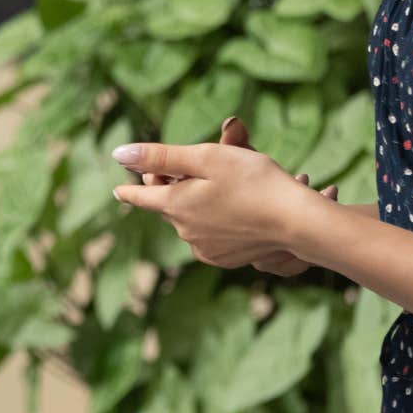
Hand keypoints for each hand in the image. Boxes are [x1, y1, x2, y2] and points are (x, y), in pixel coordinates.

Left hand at [137, 117, 334, 275]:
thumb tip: (119, 153)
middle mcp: (184, 231)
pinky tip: (234, 211)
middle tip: (192, 168)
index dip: (130, 189)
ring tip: (223, 187)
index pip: (142, 196)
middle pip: (169, 205)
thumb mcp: (205, 157)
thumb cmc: (253, 180)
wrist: (294, 221)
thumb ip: (160, 156)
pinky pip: (207, 237)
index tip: (118, 189)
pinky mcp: (224, 258)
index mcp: (175, 204)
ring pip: (189, 220)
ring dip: (195, 204)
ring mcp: (204, 248)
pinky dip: (212, 223)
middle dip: (175, 186)